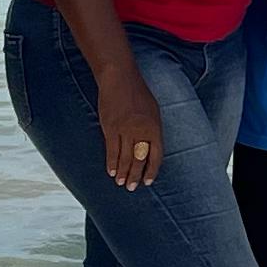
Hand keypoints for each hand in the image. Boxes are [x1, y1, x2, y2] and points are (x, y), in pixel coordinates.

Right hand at [92, 65, 166, 190]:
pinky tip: (111, 172)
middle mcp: (140, 130)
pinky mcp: (110, 128)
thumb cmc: (138, 93)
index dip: (152, 169)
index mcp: (154, 127)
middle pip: (139, 159)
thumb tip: (149, 150)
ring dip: (123, 172)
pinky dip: (111, 163)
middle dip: (136, 175)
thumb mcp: (153, 111)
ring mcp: (124, 129)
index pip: (156, 154)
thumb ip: (152, 131)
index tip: (148, 181)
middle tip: (132, 187)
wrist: (120, 79)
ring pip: (124, 157)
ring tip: (121, 183)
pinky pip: (111, 150)